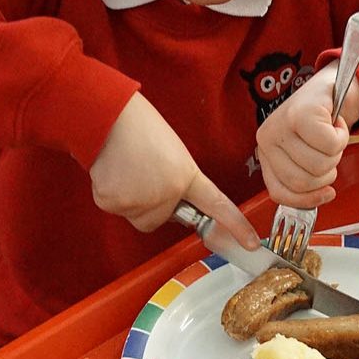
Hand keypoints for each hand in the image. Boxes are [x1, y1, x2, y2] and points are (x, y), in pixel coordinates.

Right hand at [90, 93, 259, 248]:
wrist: (108, 116)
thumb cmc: (137, 125)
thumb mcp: (171, 151)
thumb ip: (177, 178)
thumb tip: (170, 197)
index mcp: (186, 174)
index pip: (217, 205)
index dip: (235, 225)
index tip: (250, 242)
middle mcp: (168, 192)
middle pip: (161, 218)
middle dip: (152, 202)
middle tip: (141, 173)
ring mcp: (142, 201)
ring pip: (138, 215)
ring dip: (131, 199)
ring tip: (126, 168)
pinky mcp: (116, 204)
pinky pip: (116, 209)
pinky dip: (112, 194)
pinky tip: (112, 172)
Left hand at [255, 62, 358, 206]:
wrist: (332, 87)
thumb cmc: (318, 124)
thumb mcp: (302, 155)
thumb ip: (301, 179)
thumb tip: (317, 200)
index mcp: (265, 153)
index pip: (279, 193)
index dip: (306, 200)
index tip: (327, 194)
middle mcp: (267, 138)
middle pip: (302, 182)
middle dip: (326, 173)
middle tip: (329, 152)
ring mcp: (282, 125)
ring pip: (319, 165)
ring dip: (336, 153)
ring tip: (331, 135)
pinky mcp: (302, 113)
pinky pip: (331, 144)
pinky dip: (343, 136)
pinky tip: (336, 123)